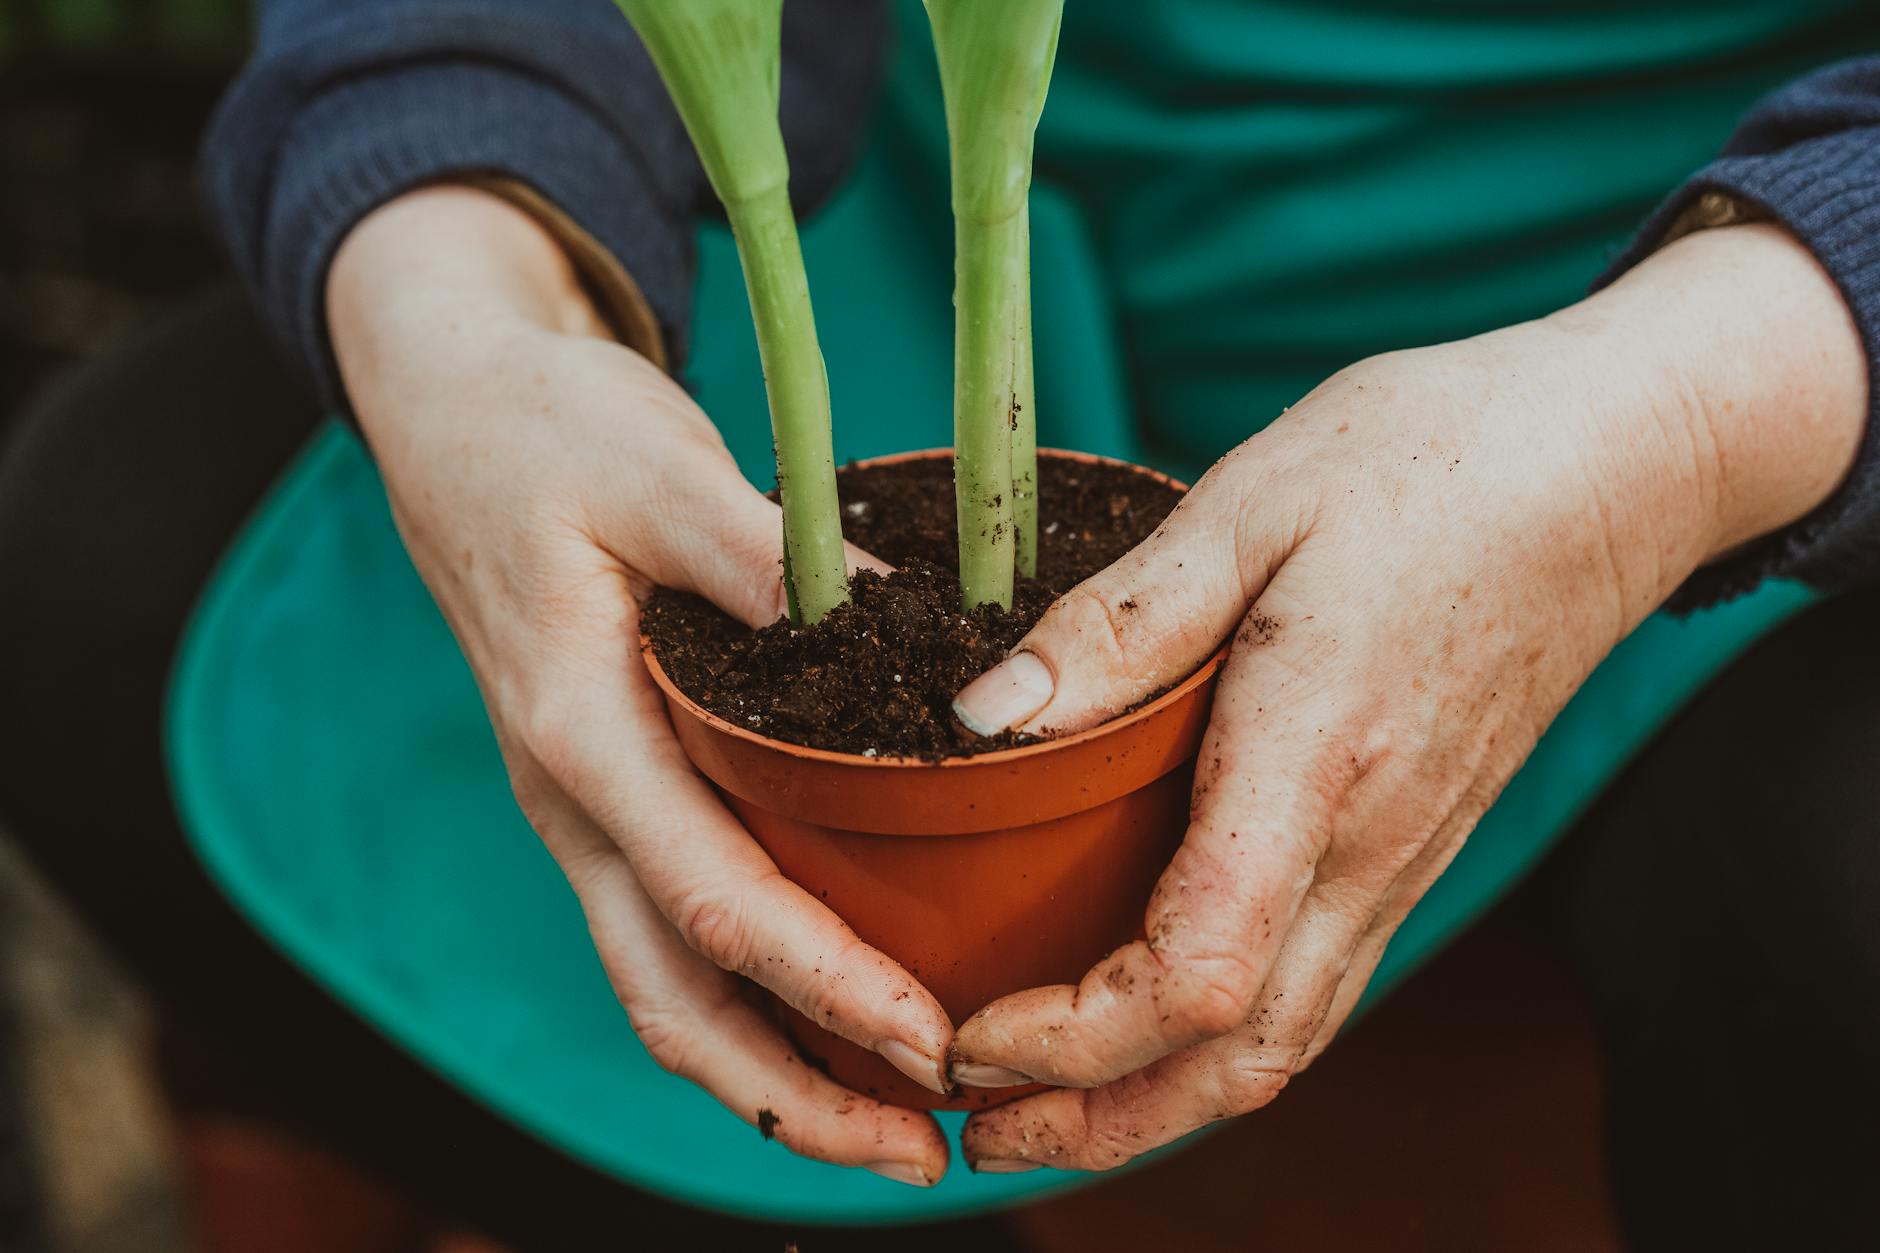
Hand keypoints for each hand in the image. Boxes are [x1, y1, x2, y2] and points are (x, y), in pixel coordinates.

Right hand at [328, 186, 949, 1184]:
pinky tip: (833, 1018)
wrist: (449, 415)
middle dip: (797, 1095)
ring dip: (773, 1073)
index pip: (709, 897)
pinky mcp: (609, 794)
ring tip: (896, 1127)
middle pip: (675, 995)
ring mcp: (583, 809)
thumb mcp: (650, 462)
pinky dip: (751, 1000)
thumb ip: (755, 551)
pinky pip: (673, 930)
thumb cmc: (545, 432)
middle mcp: (573, 800)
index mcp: (579, 731)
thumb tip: (894, 623)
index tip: (930, 1042)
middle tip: (926, 1156)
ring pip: (666, 983)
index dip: (823, 984)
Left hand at [946, 223, 1865, 1170]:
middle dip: (1096, 1121)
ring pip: (1281, 1046)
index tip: (964, 1036)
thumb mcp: (1253, 502)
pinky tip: (1145, 1030)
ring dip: (1155, 1107)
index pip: (1195, 970)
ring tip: (1038, 1114)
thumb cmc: (1432, 463)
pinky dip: (1214, 1049)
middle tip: (973, 1128)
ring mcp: (1403, 860)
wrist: (1609, 472)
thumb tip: (978, 722)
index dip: (1067, 1039)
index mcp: (1318, 756)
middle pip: (1236, 1059)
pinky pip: (1312, 992)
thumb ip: (1118, 625)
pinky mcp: (1409, 850)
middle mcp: (1371, 844)